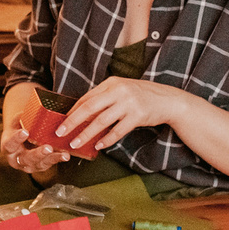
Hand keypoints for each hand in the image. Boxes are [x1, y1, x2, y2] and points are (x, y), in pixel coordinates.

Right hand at [0, 110, 65, 174]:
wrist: (21, 137)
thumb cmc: (19, 127)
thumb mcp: (18, 121)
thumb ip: (24, 118)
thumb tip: (37, 110)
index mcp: (8, 146)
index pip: (10, 144)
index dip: (17, 139)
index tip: (25, 132)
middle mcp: (16, 159)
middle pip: (26, 159)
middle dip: (38, 154)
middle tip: (48, 148)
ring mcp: (28, 165)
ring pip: (39, 164)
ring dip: (52, 159)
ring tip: (64, 155)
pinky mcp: (39, 166)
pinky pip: (48, 164)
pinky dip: (58, 159)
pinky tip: (66, 154)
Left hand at [55, 77, 185, 155]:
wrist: (168, 100)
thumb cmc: (142, 96)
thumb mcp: (122, 91)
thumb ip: (105, 98)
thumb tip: (82, 112)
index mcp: (112, 83)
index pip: (87, 98)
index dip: (72, 110)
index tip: (61, 121)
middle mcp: (119, 91)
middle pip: (89, 108)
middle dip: (73, 121)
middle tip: (61, 132)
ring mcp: (128, 103)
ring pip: (101, 121)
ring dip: (86, 134)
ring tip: (76, 143)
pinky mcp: (137, 116)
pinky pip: (118, 131)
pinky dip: (106, 140)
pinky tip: (98, 146)